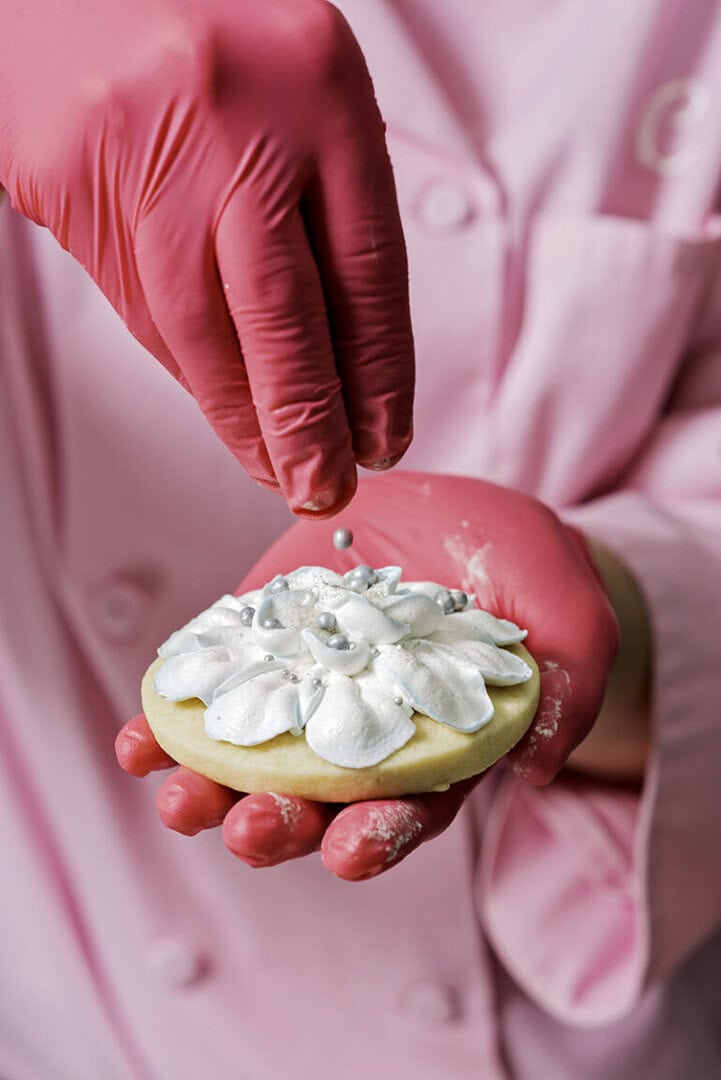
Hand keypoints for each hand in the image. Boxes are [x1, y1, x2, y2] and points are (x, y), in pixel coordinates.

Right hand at [0, 0, 412, 515]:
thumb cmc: (213, 25)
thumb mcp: (310, 88)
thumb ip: (331, 205)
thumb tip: (345, 361)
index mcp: (319, 88)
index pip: (366, 270)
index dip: (377, 374)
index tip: (385, 435)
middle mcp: (231, 123)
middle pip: (281, 316)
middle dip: (307, 423)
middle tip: (325, 486)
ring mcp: (139, 152)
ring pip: (197, 328)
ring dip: (240, 417)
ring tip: (273, 466)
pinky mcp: (65, 180)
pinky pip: (136, 306)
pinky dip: (186, 367)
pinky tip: (218, 399)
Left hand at [116, 472, 618, 877]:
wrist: (469, 519)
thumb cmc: (529, 573)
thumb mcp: (572, 614)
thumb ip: (567, 689)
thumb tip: (534, 768)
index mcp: (438, 746)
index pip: (410, 806)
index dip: (381, 834)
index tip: (351, 850)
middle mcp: (363, 731)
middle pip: (319, 799)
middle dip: (282, 824)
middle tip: (252, 830)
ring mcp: (306, 685)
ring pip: (253, 757)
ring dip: (210, 788)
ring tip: (179, 799)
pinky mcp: (264, 637)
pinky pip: (215, 684)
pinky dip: (174, 717)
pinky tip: (140, 735)